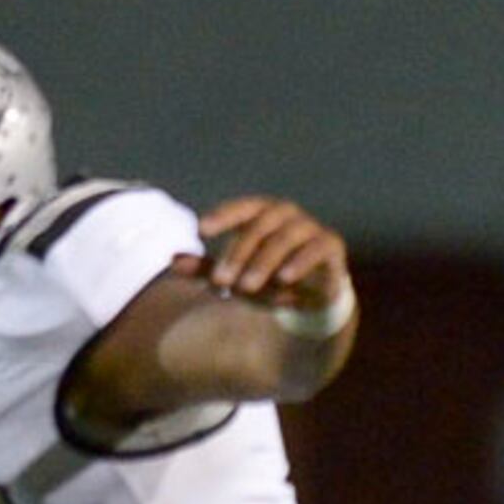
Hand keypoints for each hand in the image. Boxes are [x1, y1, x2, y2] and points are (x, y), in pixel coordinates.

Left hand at [192, 196, 349, 309]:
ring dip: (263, 263)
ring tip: (245, 287)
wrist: (310, 296)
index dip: (223, 216)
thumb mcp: (235, 275)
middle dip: (238, 254)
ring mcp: (311, 227)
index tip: (201, 231)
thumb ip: (206, 268)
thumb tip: (172, 260)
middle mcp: (286, 214)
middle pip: (260, 227)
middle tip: (220, 281)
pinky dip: (299, 263)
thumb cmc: (267, 277)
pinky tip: (284, 280)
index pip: (241, 207)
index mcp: (261, 212)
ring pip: (285, 239)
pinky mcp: (331, 245)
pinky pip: (315, 249)